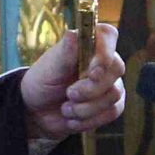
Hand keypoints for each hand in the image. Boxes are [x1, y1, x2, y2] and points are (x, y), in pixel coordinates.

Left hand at [22, 25, 125, 141]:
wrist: (39, 111)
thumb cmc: (43, 82)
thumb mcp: (49, 67)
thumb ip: (64, 53)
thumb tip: (73, 34)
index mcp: (88, 44)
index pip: (108, 36)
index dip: (105, 52)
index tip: (93, 71)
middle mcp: (104, 61)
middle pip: (115, 69)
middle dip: (90, 88)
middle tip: (69, 94)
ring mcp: (111, 83)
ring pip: (114, 94)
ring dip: (86, 107)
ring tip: (66, 108)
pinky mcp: (111, 105)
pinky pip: (111, 112)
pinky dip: (89, 119)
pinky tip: (73, 118)